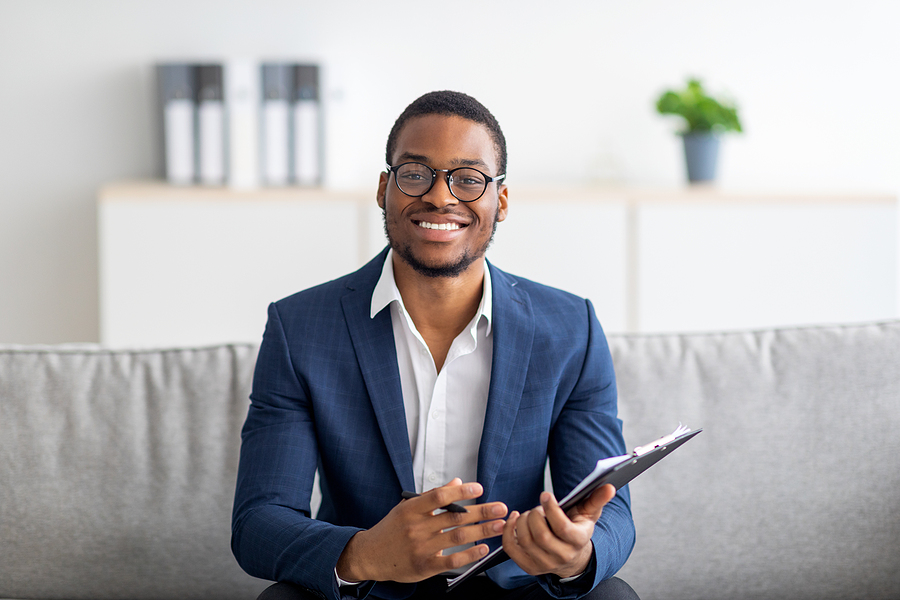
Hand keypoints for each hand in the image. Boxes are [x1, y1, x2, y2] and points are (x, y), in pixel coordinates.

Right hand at [336, 478, 507, 582]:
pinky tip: (483, 548)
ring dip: (481, 531)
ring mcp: (421, 547)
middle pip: (455, 517)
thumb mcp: (407, 507)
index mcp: (411, 509)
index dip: (460, 492)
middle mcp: (417, 528)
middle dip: (481, 512)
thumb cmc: (391, 529)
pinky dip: (469, 554)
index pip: (439, 497)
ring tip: (499, 525)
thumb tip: (456, 482)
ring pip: (457, 537)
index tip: (479, 488)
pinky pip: (451, 561)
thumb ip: (432, 496)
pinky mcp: (424, 566)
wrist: (370, 556)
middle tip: (500, 508)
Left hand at [502, 484, 615, 578]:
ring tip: (529, 514)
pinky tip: (515, 519)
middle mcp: (562, 556)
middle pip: (541, 535)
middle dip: (535, 515)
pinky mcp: (529, 567)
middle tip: (537, 508)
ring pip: (526, 541)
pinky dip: (508, 531)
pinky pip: (512, 549)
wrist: (571, 557)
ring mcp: (544, 564)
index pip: (561, 527)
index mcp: (578, 541)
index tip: (545, 494)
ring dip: (523, 521)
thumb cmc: (578, 528)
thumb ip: (597, 499)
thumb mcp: (589, 513)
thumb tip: (610, 487)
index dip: (551, 509)